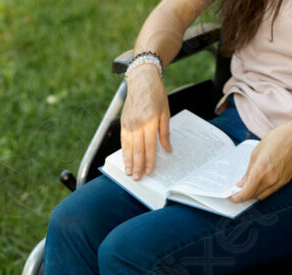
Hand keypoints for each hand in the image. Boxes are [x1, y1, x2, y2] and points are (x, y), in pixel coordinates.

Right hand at [121, 63, 171, 179]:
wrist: (141, 79)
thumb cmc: (156, 95)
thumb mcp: (165, 113)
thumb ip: (165, 132)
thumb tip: (168, 149)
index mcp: (150, 121)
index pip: (150, 146)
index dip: (150, 160)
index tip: (149, 171)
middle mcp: (138, 123)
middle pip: (138, 149)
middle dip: (138, 165)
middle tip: (137, 178)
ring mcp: (129, 123)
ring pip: (128, 147)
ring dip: (129, 161)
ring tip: (129, 173)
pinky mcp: (123, 122)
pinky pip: (123, 140)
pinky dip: (124, 151)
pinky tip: (125, 160)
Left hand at [229, 120, 291, 202]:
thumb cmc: (279, 139)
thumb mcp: (256, 153)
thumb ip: (249, 171)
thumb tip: (242, 182)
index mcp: (260, 172)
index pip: (246, 194)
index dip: (236, 197)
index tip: (231, 196)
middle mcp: (270, 181)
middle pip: (253, 197)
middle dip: (243, 196)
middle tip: (237, 191)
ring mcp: (279, 182)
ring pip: (262, 196)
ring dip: (253, 194)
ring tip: (247, 187)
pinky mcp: (285, 181)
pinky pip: (271, 191)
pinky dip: (263, 190)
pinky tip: (259, 183)